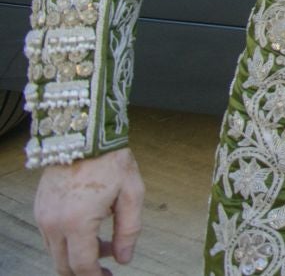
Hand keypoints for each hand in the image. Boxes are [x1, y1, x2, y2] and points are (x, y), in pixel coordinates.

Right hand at [35, 148, 142, 275]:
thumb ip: (129, 230)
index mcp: (77, 222)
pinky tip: (89, 231)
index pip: (82, 265)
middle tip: (107, 269)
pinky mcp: (40, 209)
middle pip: (64, 265)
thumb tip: (124, 259)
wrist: (84, 135)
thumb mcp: (131, 194)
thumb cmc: (111, 161)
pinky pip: (50, 237)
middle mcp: (54, 224)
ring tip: (105, 244)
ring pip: (56, 253)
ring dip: (77, 256)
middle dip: (85, 272)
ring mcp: (43, 217)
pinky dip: (68, 242)